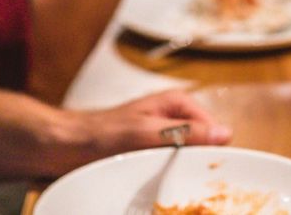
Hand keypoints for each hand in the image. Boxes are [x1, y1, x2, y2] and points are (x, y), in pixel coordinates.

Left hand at [50, 89, 231, 176]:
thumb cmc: (101, 133)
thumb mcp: (146, 132)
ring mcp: (163, 137)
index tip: (208, 172)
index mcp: (177, 103)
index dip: (214, 152)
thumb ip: (185, 132)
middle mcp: (173, 118)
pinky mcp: (152, 154)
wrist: (67, 146)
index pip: (214, 130)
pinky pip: (172, 167)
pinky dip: (170, 178)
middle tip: (188, 182)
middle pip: (203, 145)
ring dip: (182, 173)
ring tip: (172, 185)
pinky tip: (162, 187)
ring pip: (188, 159)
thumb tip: (223, 133)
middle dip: (198, 164)